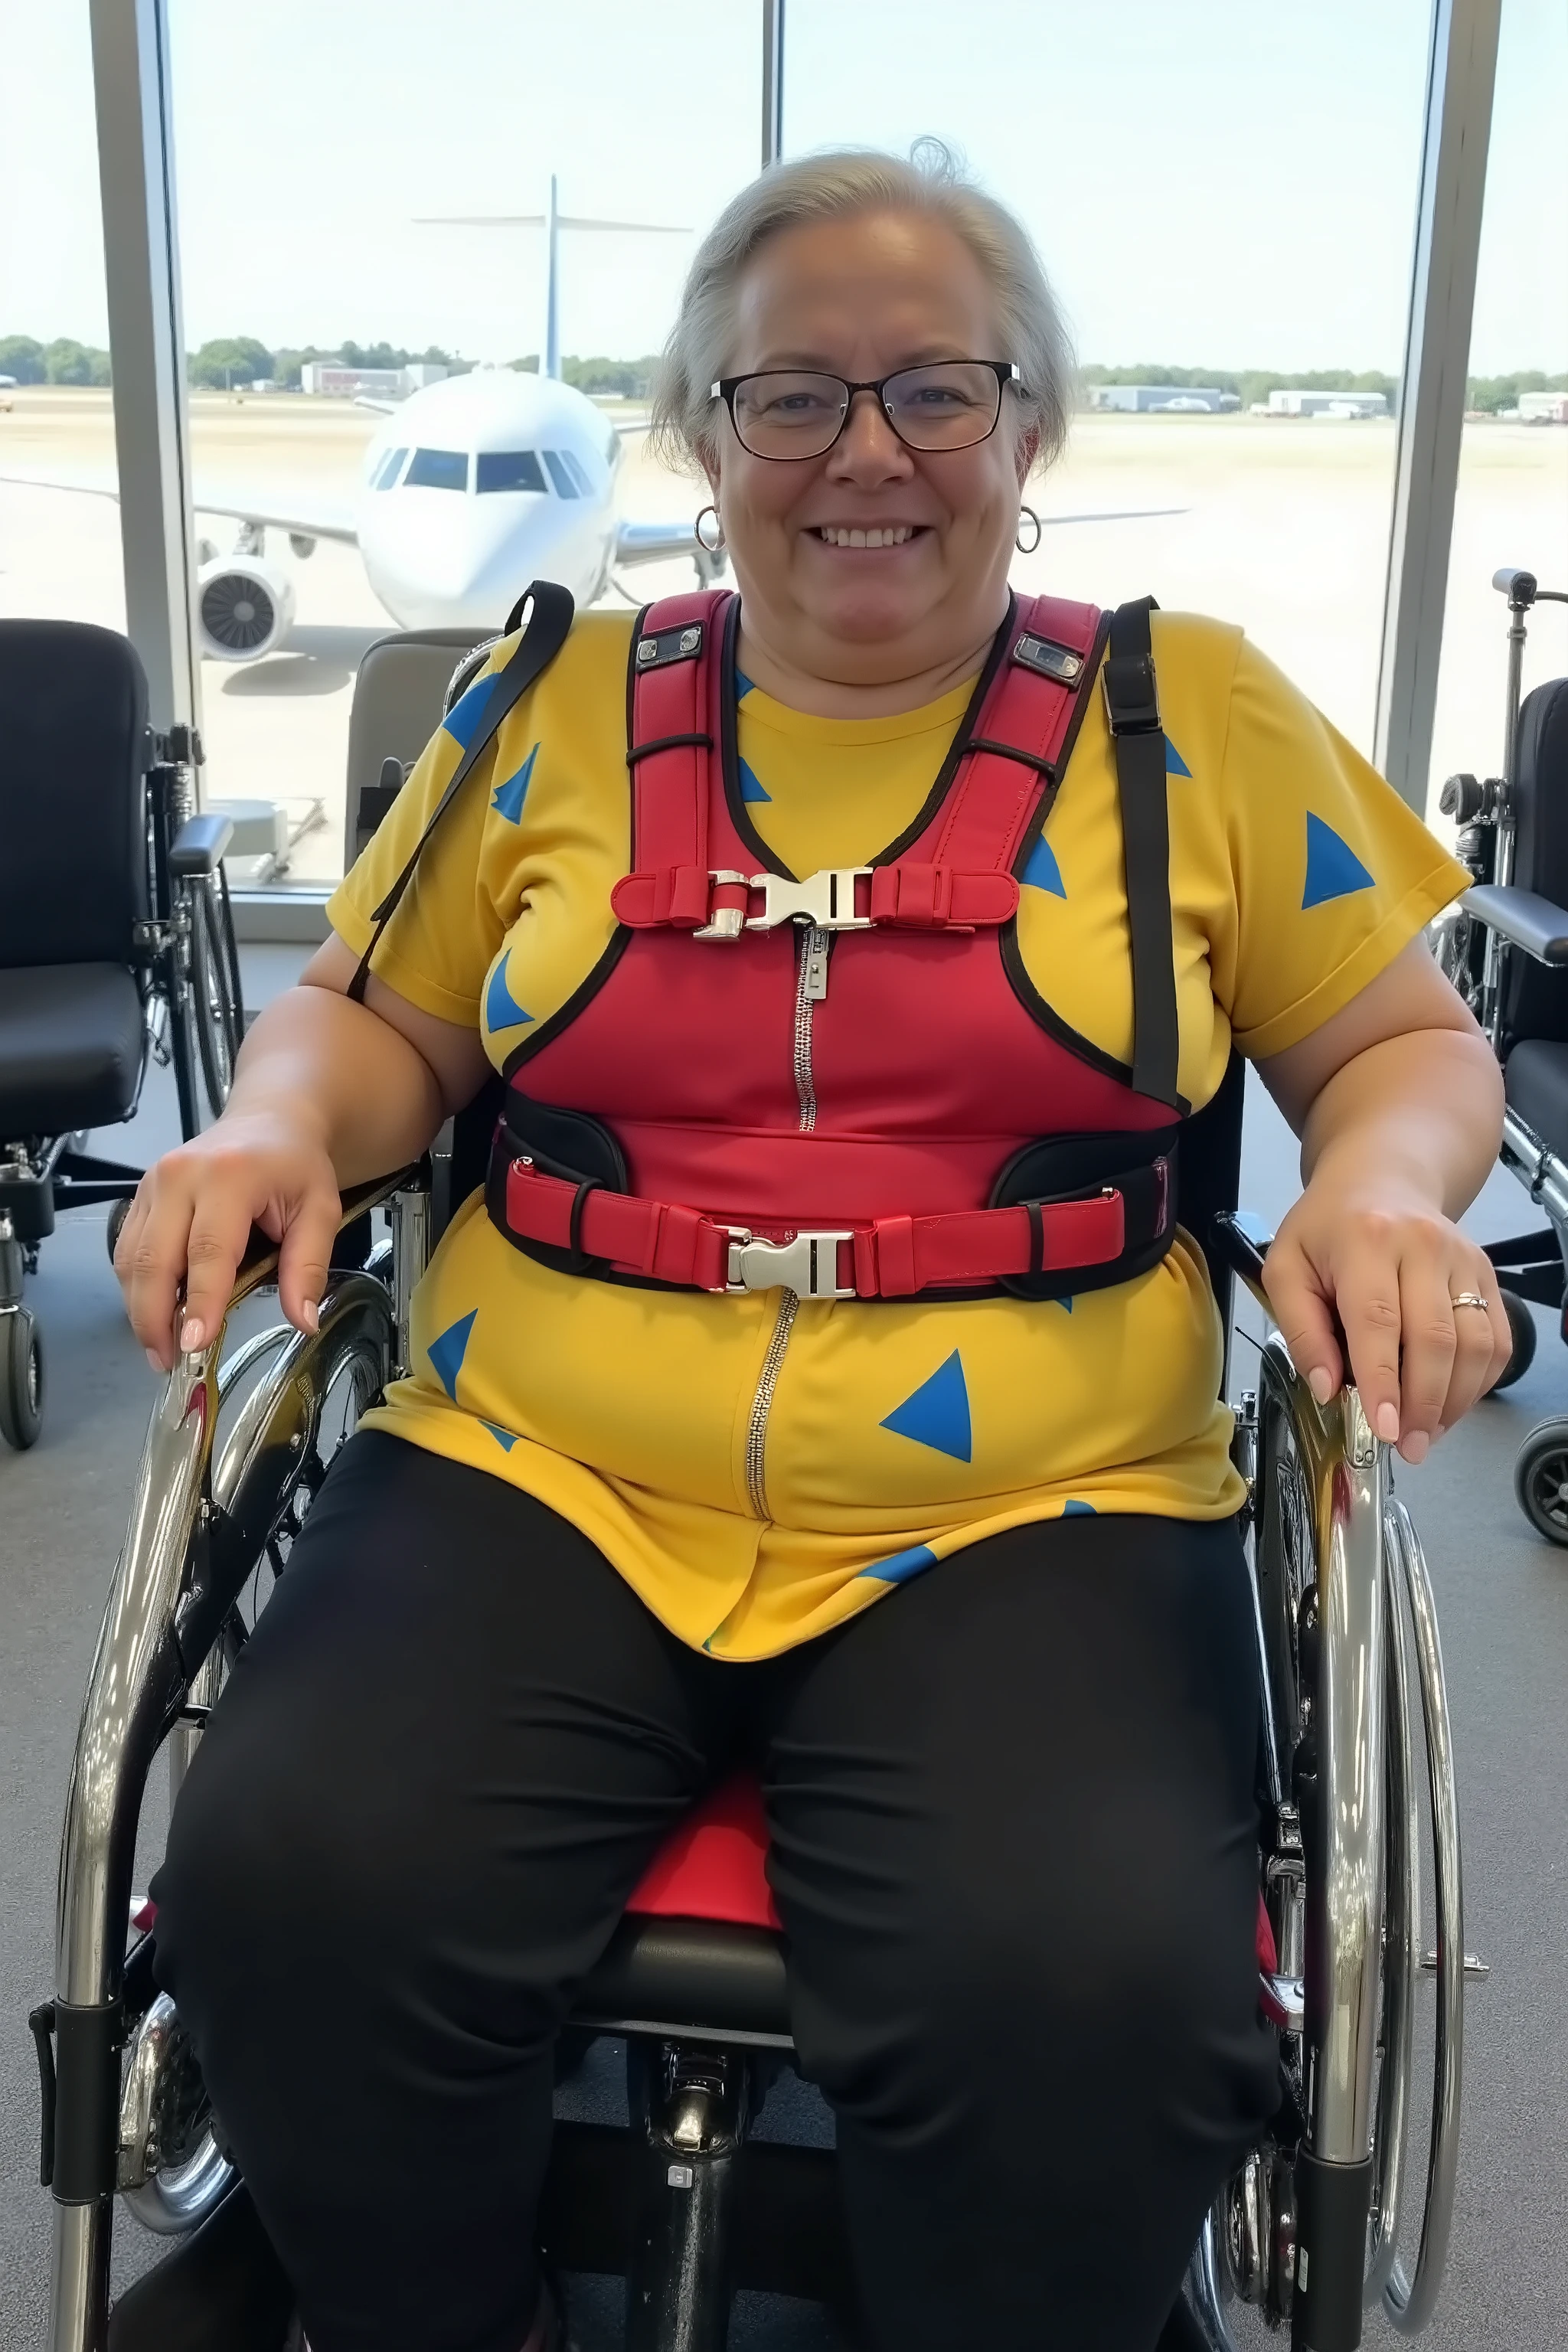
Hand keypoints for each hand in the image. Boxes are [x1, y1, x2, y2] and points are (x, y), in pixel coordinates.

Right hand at [114, 1113, 340, 1370]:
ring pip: (131, 1258)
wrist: (269, 1121)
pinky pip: (127, 1248)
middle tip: (169, 1362)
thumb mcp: (320, 1210)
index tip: (193, 1345)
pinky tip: (154, 1315)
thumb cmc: (295, 1165)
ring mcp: (153, 1184)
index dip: (200, 1302)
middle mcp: (180, 1176)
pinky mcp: (141, 1194)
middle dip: (155, 1317)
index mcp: (230, 1176)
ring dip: (140, 1309)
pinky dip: (136, 1287)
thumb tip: (303, 1321)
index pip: (208, 1250)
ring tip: (159, 1349)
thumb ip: (309, 1266)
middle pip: (154, 1258)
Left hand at [1261, 1176, 1511, 1463]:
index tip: (1384, 1428)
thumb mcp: (1286, 1267)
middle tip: (1408, 1446)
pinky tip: (1450, 1403)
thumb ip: (1301, 1329)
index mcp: (1366, 1241)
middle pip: (1434, 1338)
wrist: (1383, 1176)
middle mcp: (1423, 1245)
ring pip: (1475, 1343)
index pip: (1378, 1320)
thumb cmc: (1328, 1226)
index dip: (1384, 1380)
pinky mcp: (1486, 1273)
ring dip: (1455, 1400)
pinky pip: (1496, 1338)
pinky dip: (1478, 1381)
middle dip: (1423, 1403)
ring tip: (1427, 1433)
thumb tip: (1327, 1387)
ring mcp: (1462, 1259)